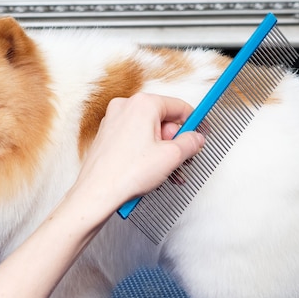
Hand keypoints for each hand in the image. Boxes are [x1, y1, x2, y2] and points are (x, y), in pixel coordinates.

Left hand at [74, 93, 203, 211]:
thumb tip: (196, 138)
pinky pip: (135, 140)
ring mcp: (113, 121)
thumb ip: (190, 143)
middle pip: (163, 120)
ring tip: (168, 173)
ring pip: (148, 133)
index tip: (201, 133)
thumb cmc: (126, 173)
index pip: (178, 106)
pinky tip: (151, 172)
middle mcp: (125, 107)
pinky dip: (146, 153)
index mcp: (143, 104)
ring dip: (162, 152)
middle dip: (175, 142)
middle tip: (182, 160)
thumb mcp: (171, 157)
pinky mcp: (107, 136)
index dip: (194, 122)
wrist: (97, 193)